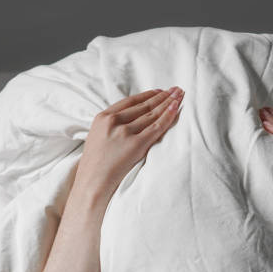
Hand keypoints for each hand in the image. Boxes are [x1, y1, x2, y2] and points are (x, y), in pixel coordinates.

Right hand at [72, 86, 184, 205]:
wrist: (92, 182)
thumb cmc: (95, 163)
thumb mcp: (98, 136)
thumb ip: (112, 125)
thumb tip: (131, 118)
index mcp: (103, 117)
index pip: (131, 101)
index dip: (148, 95)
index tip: (160, 91)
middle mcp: (114, 122)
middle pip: (144, 106)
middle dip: (163, 96)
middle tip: (176, 89)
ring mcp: (125, 133)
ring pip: (152, 114)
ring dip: (168, 102)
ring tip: (180, 95)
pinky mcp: (136, 145)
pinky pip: (156, 127)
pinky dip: (168, 116)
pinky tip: (176, 107)